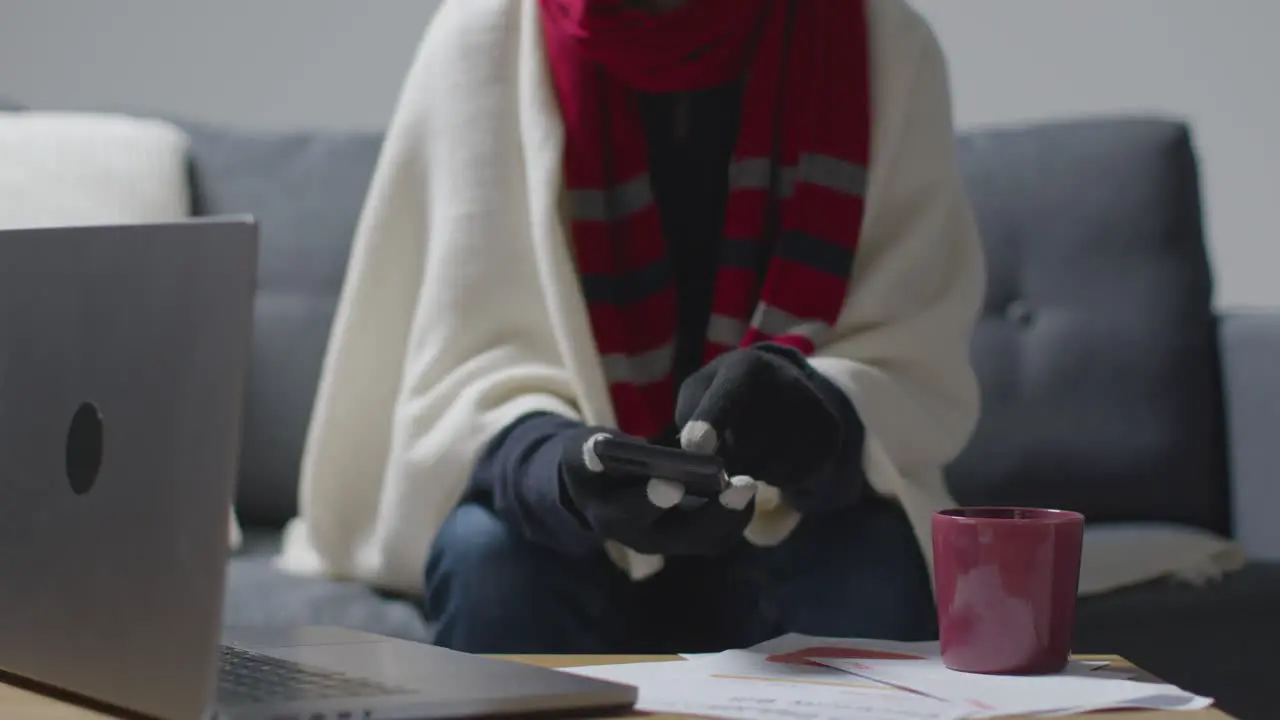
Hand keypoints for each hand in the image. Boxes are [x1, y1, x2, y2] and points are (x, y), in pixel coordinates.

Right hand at [558, 426, 756, 555]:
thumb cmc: (593, 461)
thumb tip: (603, 449)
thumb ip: (592, 452)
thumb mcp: (584, 451)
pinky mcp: (686, 539)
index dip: (650, 499)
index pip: (631, 513)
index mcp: (610, 516)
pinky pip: (718, 536)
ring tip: (749, 484)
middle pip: (682, 535)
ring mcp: (666, 542)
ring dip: (732, 515)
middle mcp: (640, 538)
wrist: (596, 490)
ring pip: (707, 540)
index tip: (673, 483)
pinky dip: (736, 515)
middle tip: (741, 484)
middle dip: (714, 511)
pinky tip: (747, 489)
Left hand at [675, 344, 842, 496]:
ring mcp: (813, 410)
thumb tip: (697, 452)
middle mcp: (786, 382)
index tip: (695, 447)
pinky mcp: (830, 436)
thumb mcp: (700, 391)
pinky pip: (792, 478)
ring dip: (749, 472)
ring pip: (767, 468)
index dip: (709, 423)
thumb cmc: (726, 392)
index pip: (727, 397)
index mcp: (746, 366)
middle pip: (744, 446)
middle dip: (724, 461)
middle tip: (722, 449)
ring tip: (751, 447)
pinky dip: (775, 477)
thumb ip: (691, 417)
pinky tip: (773, 456)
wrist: (785, 386)